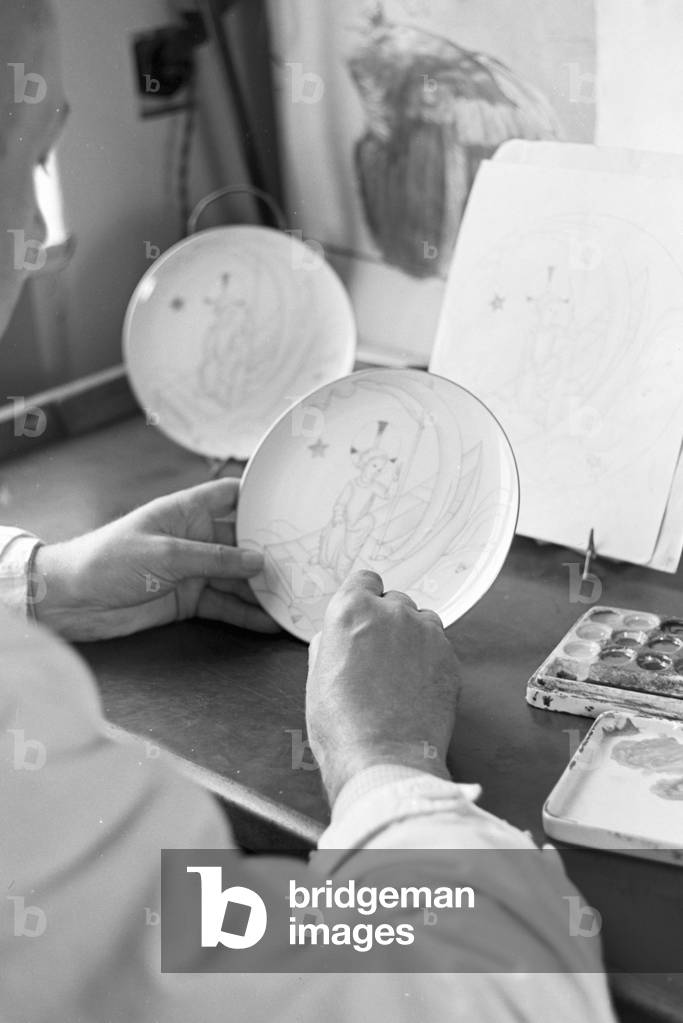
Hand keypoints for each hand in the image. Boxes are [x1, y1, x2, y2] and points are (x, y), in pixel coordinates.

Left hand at [32, 478, 277, 640]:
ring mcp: (193, 570)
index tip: (295, 508)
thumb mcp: (166, 554)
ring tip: (296, 596)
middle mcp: (195, 538)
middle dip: (272, 552)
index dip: (262, 499)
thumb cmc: (107, 560)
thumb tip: (258, 561)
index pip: (232, 496)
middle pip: (243, 542)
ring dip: (263, 588)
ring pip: (238, 578)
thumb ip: (214, 558)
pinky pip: (225, 606)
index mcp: (186, 511)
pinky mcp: (188, 600)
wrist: (69, 600)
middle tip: (306, 562)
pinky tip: (270, 621)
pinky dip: (246, 614)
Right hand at [306, 570, 458, 804]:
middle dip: (387, 621)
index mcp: (351, 611)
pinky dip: (431, 659)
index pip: (365, 579)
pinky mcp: (449, 656)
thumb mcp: (316, 677)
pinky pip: (440, 645)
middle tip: (378, 655)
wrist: (385, 758)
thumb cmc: (344, 725)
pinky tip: (417, 687)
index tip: (364, 613)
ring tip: (400, 674)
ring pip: (421, 620)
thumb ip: (329, 643)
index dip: (363, 596)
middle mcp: (391, 613)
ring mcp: (425, 632)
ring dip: (412, 637)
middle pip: (394, 600)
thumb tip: (336, 637)